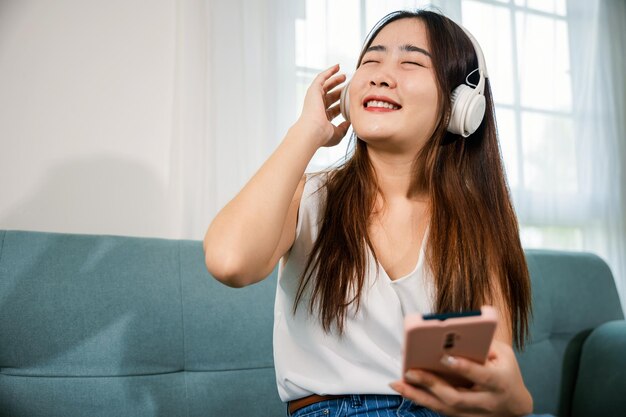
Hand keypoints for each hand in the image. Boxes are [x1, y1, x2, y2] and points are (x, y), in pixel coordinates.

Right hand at [295, 64, 350, 147]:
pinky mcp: (314, 90)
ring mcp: (315, 98)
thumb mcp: (338, 133)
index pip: (334, 109)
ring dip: (334, 80)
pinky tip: (337, 67)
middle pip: (330, 96)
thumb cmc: (324, 135)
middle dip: (339, 90)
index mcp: (323, 118)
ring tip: (344, 76)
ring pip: (326, 86)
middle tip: (348, 86)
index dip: (342, 105)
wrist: (313, 131)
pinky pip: (321, 77)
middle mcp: (318, 108)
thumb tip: (350, 122)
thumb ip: (344, 128)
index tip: (352, 101)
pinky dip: (329, 72)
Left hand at [390, 340, 532, 416]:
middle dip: (431, 383)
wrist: (515, 407)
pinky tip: (404, 389)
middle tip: (410, 371)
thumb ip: (483, 344)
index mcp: (500, 382)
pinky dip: (420, 399)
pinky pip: (438, 410)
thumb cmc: (506, 372)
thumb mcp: (504, 355)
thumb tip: (456, 335)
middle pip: (456, 397)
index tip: (445, 357)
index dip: (464, 367)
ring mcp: (473, 414)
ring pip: (443, 408)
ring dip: (418, 396)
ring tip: (397, 383)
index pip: (482, 376)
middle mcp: (486, 402)